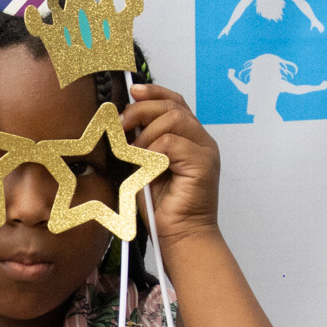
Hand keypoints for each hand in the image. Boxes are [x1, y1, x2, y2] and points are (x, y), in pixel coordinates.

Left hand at [122, 83, 221, 247]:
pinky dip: (152, 151)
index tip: (133, 91)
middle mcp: (202, 141)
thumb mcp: (145, 167)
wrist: (180, 236)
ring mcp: (205, 151)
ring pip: (173, 119)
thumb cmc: (163, 208)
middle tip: (122, 125)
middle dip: (142, 110)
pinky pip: (171, 142)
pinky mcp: (203, 163)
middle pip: (173, 105)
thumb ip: (142, 143)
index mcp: (190, 139)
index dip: (154, 92)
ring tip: (135, 155)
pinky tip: (146, 166)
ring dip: (146, 134)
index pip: (176, 102)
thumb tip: (125, 120)